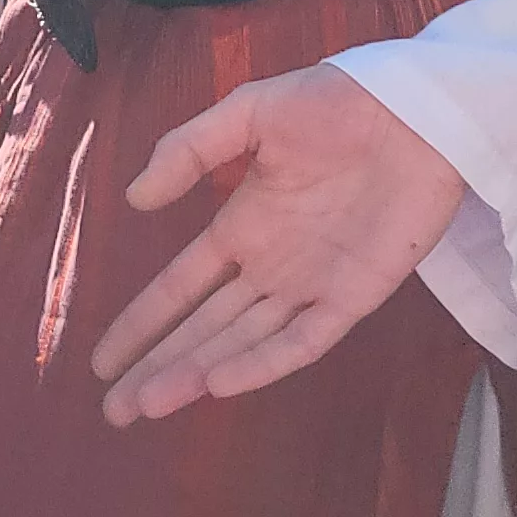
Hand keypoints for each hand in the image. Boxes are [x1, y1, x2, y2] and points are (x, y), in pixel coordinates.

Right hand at [89, 65, 470, 425]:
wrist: (415, 111)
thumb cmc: (334, 105)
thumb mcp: (248, 114)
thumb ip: (189, 151)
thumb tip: (136, 201)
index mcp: (241, 228)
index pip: (179, 288)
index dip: (142, 324)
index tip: (102, 361)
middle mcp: (269, 267)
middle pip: (202, 329)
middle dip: (157, 368)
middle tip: (115, 411)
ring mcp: (310, 286)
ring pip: (241, 342)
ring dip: (194, 373)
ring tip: (149, 405)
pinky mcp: (354, 297)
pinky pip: (302, 341)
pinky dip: (261, 364)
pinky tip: (219, 384)